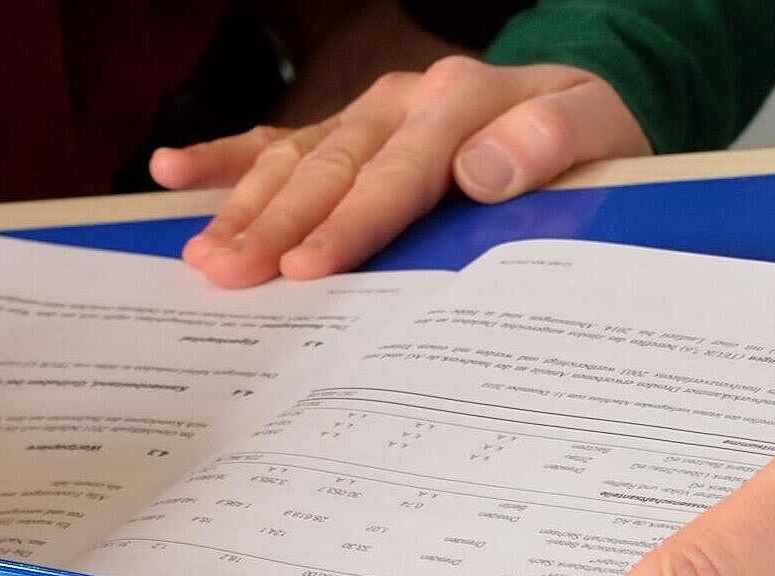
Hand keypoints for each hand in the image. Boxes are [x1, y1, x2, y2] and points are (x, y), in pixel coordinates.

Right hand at [153, 56, 647, 287]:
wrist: (580, 106)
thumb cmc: (589, 134)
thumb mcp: (603, 131)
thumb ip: (553, 139)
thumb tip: (481, 165)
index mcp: (459, 101)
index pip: (394, 172)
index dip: (348, 223)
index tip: (306, 268)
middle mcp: (401, 102)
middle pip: (328, 169)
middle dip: (274, 225)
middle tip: (229, 275)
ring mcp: (366, 115)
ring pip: (292, 160)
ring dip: (243, 209)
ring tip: (202, 257)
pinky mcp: (344, 133)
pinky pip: (276, 143)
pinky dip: (222, 159)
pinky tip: (172, 171)